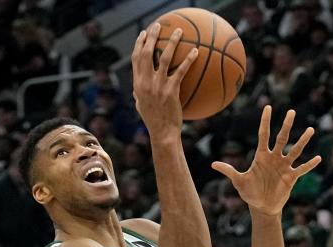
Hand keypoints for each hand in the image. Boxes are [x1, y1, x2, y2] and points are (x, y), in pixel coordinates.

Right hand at [131, 23, 198, 140]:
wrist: (162, 133)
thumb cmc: (153, 122)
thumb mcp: (141, 107)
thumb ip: (138, 96)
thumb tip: (136, 90)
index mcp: (138, 85)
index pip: (136, 59)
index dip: (139, 44)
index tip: (143, 34)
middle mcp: (146, 83)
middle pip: (147, 53)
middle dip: (152, 36)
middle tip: (159, 26)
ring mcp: (158, 86)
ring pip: (164, 58)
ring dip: (172, 42)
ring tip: (179, 32)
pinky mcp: (171, 91)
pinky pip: (181, 71)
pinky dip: (189, 60)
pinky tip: (196, 52)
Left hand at [210, 107, 320, 215]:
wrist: (262, 206)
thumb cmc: (250, 193)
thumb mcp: (239, 182)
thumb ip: (229, 171)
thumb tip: (213, 164)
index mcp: (261, 156)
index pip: (264, 135)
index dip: (265, 121)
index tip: (267, 107)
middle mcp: (274, 158)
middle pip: (282, 138)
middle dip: (286, 125)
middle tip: (291, 112)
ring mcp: (284, 166)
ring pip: (295, 150)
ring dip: (302, 141)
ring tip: (310, 130)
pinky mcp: (291, 177)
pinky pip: (302, 168)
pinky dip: (310, 164)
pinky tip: (318, 158)